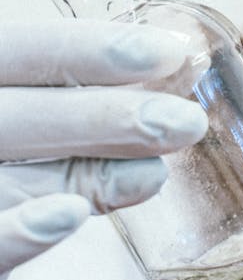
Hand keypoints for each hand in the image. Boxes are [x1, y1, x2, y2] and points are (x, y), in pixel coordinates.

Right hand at [0, 21, 206, 279]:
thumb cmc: (6, 165)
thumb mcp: (33, 127)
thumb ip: (83, 106)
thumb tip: (180, 76)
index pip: (17, 49)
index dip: (89, 47)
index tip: (170, 53)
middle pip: (14, 114)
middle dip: (106, 115)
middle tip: (187, 123)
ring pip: (4, 178)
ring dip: (82, 173)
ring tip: (155, 175)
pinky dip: (18, 232)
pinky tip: (70, 217)